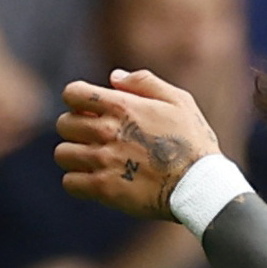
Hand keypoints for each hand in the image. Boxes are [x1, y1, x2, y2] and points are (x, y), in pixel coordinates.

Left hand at [55, 69, 221, 220]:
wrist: (203, 188)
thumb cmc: (195, 144)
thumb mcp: (180, 102)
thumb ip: (145, 82)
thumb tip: (114, 77)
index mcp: (122, 107)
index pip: (72, 94)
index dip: (78, 100)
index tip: (91, 111)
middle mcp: (108, 132)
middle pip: (64, 124)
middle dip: (76, 129)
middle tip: (96, 139)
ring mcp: (104, 161)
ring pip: (63, 154)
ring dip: (75, 156)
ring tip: (95, 161)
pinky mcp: (105, 189)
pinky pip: (70, 182)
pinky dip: (78, 182)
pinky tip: (95, 181)